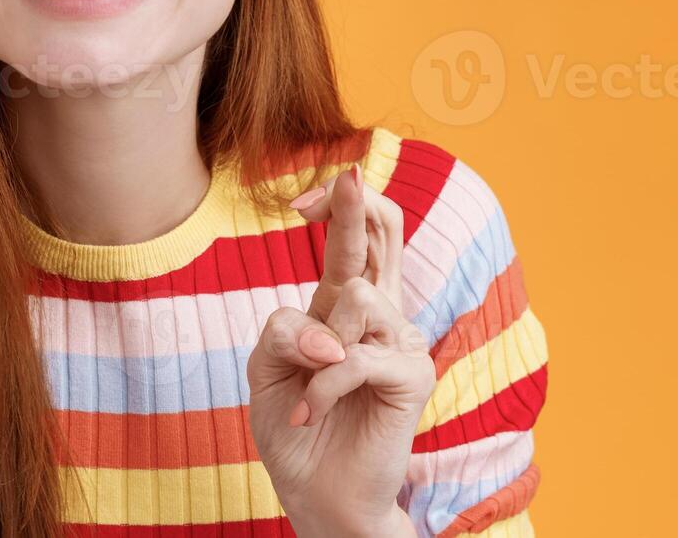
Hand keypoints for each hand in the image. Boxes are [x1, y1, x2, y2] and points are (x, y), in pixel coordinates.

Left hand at [248, 166, 434, 536]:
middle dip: (357, 205)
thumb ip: (283, 332)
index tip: (302, 200)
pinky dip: (320, 388)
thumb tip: (331, 334)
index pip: (361, 237)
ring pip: (358, 297)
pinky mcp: (412, 376)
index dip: (342, 204)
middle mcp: (380, 315)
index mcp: (345, 306)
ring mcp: (402, 341)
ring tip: (304, 392)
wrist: (315, 492)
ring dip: (315, 348)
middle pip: (388, 231)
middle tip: (332, 185)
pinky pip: (354, 357)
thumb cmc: (293, 426)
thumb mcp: (266, 368)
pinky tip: (307, 414)